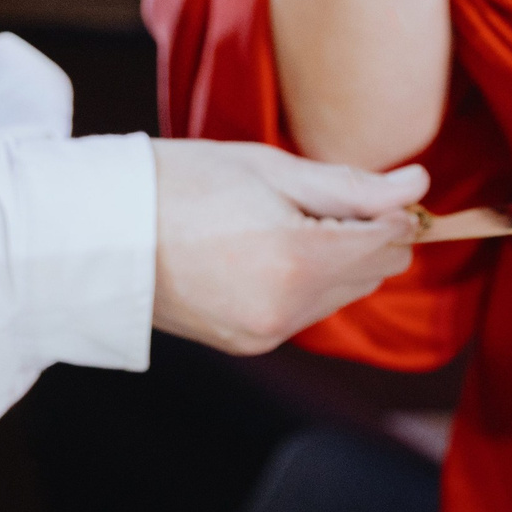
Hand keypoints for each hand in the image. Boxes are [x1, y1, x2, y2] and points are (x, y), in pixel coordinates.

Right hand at [149, 141, 427, 355]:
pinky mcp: (251, 343)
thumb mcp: (268, 169)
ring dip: (336, 259)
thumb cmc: (176, 183)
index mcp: (298, 259)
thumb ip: (352, 185)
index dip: (391, 210)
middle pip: (376, 271)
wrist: (94, 232)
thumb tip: (418, 185)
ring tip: (279, 223)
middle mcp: (288, 308)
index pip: (391, 240)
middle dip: (365, 235)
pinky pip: (308, 310)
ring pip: (346, 293)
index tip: (369, 188)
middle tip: (316, 200)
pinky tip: (263, 252)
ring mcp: (269, 332)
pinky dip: (305, 282)